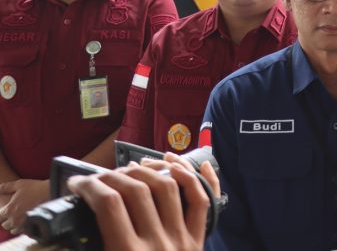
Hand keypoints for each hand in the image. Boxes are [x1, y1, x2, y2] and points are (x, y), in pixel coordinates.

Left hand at [0, 178, 48, 233]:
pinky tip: (27, 222)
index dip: (1, 213)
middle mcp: (14, 220)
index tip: (6, 209)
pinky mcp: (33, 226)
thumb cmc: (35, 188)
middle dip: (7, 220)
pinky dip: (23, 228)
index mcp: (9, 210)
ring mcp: (24, 225)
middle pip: (5, 225)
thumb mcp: (19, 184)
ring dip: (14, 226)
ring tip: (20, 219)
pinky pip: (24, 232)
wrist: (52, 193)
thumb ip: (6, 187)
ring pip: (13, 230)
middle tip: (13, 214)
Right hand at [65, 160, 211, 250]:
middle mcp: (157, 246)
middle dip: (115, 175)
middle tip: (101, 175)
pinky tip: (180, 164)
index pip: (109, 204)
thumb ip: (89, 250)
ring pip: (170, 188)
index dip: (89, 186)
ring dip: (150, 170)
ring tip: (133, 167)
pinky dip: (195, 179)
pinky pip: (202, 201)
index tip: (77, 184)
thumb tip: (63, 242)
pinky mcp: (199, 242)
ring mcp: (181, 241)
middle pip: (138, 191)